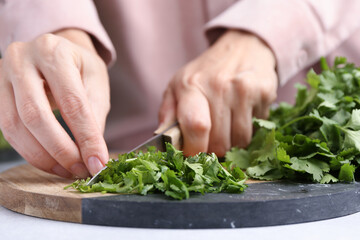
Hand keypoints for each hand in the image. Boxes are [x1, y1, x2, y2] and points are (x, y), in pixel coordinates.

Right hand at [0, 29, 109, 177]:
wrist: (55, 50)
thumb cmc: (79, 66)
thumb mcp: (96, 82)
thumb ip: (94, 115)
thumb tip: (92, 154)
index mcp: (54, 51)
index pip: (72, 102)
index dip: (86, 137)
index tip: (98, 162)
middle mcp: (21, 58)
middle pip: (36, 115)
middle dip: (61, 150)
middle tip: (80, 170)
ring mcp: (2, 75)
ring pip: (16, 126)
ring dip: (43, 156)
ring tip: (67, 170)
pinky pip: (7, 129)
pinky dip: (29, 151)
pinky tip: (50, 161)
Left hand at [159, 30, 277, 155]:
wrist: (243, 46)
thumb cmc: (206, 72)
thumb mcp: (179, 84)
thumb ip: (167, 112)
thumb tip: (161, 139)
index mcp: (191, 85)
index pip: (196, 127)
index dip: (195, 150)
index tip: (193, 154)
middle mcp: (219, 86)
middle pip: (219, 142)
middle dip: (213, 149)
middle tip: (211, 139)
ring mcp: (245, 89)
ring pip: (240, 141)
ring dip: (233, 143)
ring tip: (227, 127)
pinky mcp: (265, 93)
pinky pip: (257, 130)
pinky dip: (248, 131)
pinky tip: (242, 116)